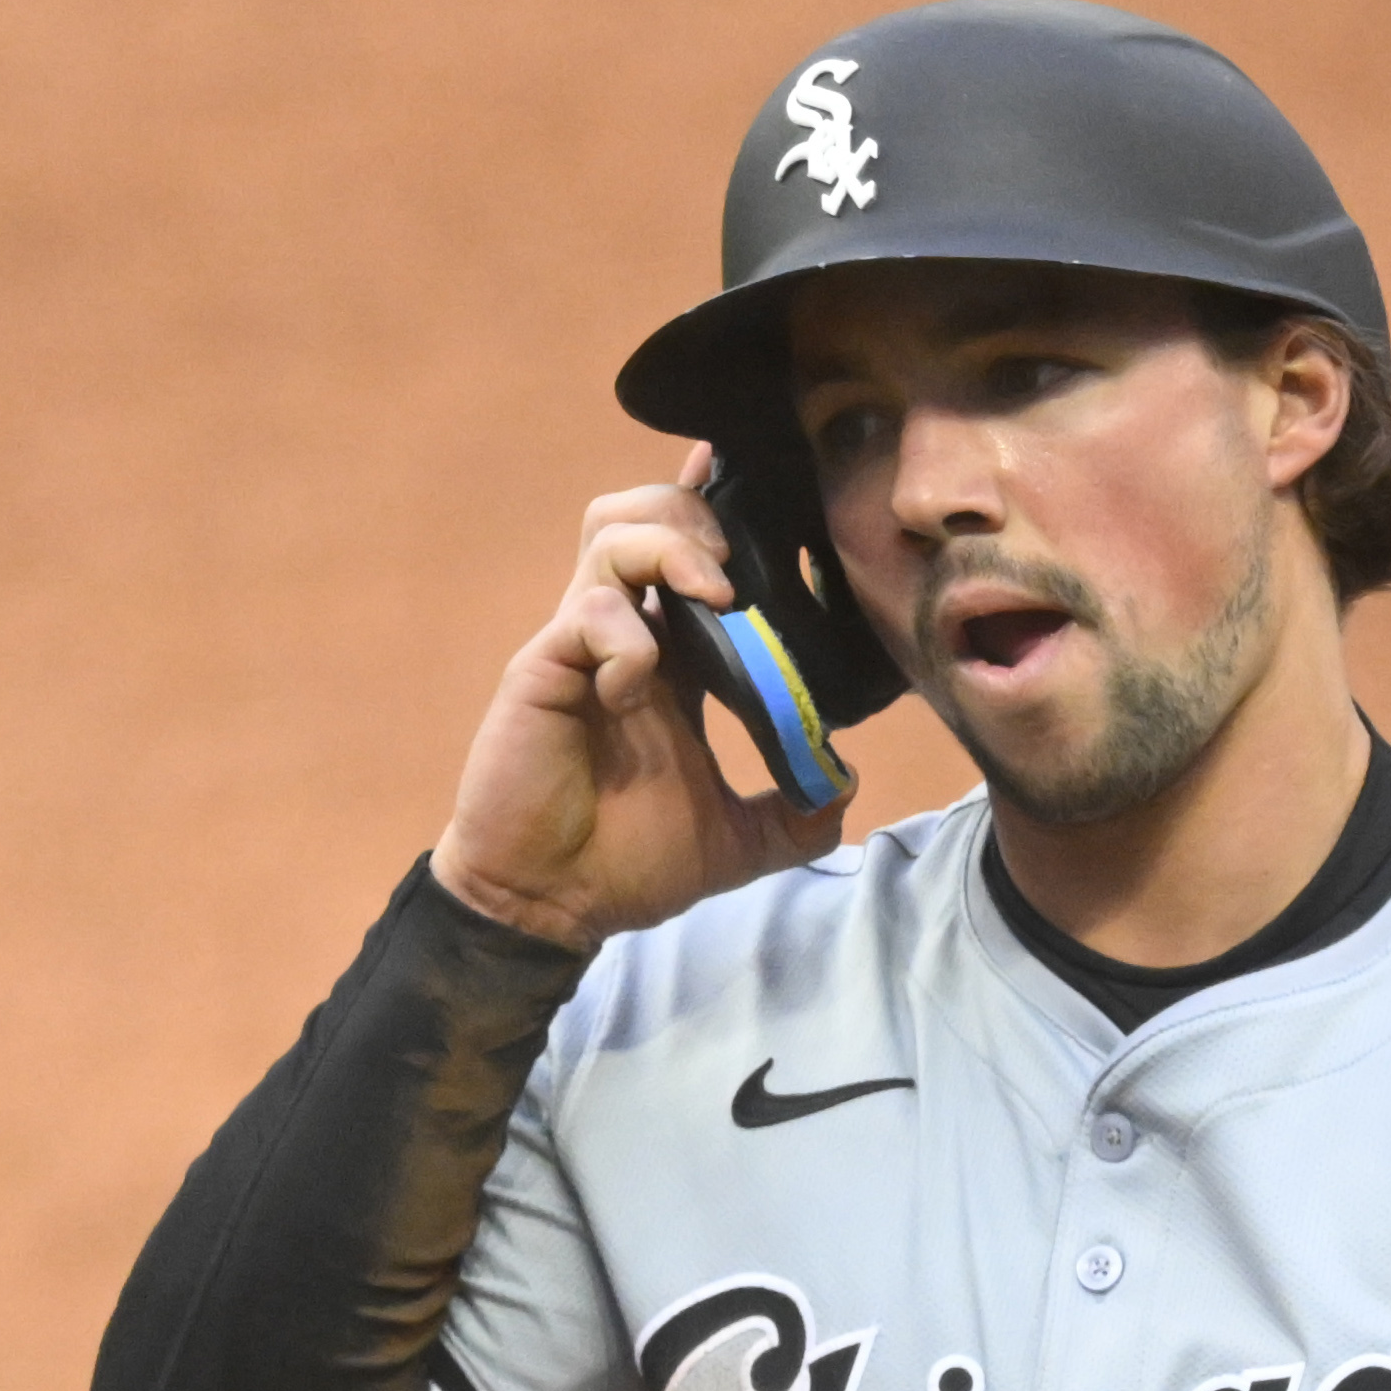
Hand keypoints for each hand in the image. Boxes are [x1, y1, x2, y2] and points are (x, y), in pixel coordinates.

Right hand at [431, 444, 850, 952]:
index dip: (721, 512)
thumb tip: (846, 783)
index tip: (765, 485)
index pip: (692, 557)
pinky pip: (588, 612)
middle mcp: (627, 636)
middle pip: (645, 514)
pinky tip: (636, 685)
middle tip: (739, 563)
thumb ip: (796, 814)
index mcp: (673, 661)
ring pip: (610, 534)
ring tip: (712, 591)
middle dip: (696, 513)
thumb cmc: (628, 865)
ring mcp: (582, 646)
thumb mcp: (739, 843)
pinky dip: (626, 634)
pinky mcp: (544, 669)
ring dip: (669, 544)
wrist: (551, 906)